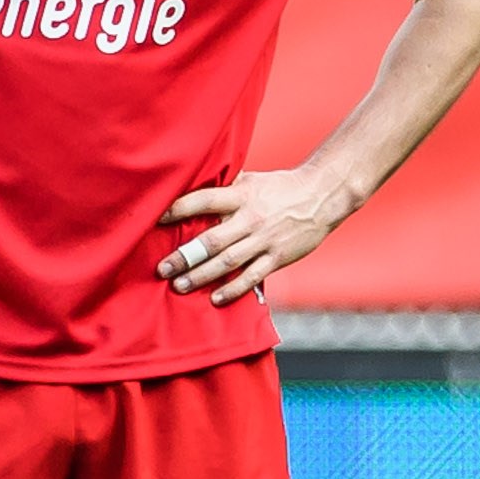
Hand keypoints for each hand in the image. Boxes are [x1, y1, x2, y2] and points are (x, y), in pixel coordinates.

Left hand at [158, 169, 355, 304]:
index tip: (155, 219)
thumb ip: (224, 186)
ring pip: (228, 262)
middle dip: (184, 256)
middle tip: (162, 268)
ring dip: (202, 276)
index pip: (204, 201)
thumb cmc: (280, 188)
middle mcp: (251, 219)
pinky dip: (233, 289)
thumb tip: (190, 180)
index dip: (179, 209)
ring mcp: (265, 240)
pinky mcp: (278, 257)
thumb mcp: (251, 179)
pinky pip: (253, 276)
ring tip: (179, 285)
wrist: (324, 196)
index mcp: (241, 196)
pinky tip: (215, 298)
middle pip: (212, 240)